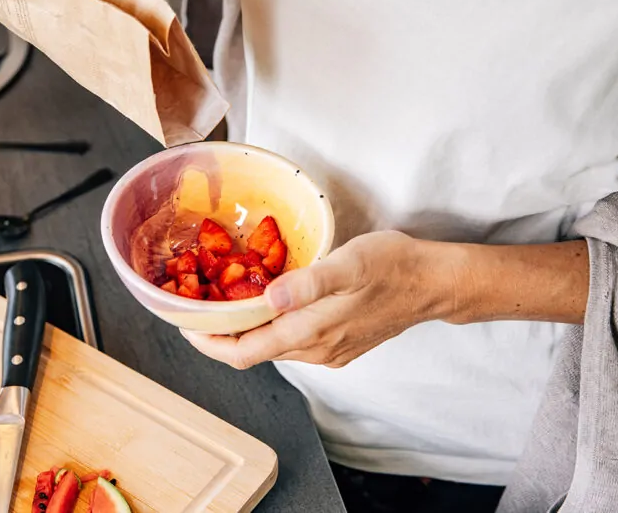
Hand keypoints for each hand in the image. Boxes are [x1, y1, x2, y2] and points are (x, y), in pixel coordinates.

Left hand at [182, 231, 444, 369]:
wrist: (434, 283)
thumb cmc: (393, 266)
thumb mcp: (350, 263)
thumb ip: (308, 283)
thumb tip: (268, 299)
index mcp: (310, 333)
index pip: (244, 353)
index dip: (208, 343)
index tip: (183, 325)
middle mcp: (315, 351)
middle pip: (253, 353)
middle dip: (220, 335)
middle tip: (196, 306)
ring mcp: (329, 351)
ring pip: (273, 347)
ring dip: (244, 330)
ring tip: (222, 301)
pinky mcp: (339, 344)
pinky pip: (293, 341)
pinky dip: (270, 327)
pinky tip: (267, 303)